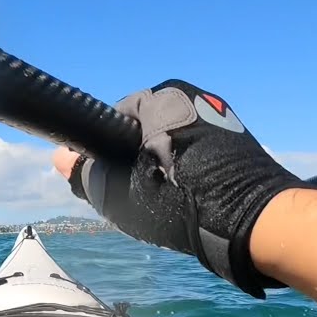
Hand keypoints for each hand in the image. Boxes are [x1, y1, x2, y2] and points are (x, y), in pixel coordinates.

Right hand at [52, 79, 313, 297]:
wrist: (255, 221)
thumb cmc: (181, 201)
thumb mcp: (120, 193)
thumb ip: (87, 172)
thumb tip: (61, 156)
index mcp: (163, 95)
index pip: (116, 120)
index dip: (108, 154)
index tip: (113, 182)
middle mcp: (194, 95)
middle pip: (147, 131)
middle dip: (140, 161)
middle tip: (141, 197)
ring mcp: (222, 117)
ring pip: (175, 145)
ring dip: (167, 169)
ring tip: (171, 204)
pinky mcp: (242, 142)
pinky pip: (202, 154)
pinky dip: (193, 174)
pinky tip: (195, 202)